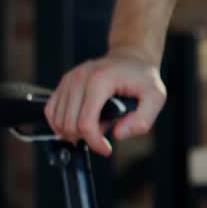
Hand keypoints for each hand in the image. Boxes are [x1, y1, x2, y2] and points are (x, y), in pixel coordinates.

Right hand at [43, 49, 166, 155]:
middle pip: (70, 124)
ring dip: (74, 132)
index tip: (107, 149)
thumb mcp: (156, 97)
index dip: (95, 143)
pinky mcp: (64, 82)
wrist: (131, 58)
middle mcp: (80, 77)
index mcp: (100, 80)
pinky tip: (77, 126)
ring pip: (58, 120)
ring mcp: (70, 79)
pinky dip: (60, 124)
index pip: (86, 123)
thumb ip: (142, 120)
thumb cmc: (143, 78)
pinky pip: (51, 110)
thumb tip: (118, 134)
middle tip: (103, 137)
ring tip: (95, 128)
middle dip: (86, 139)